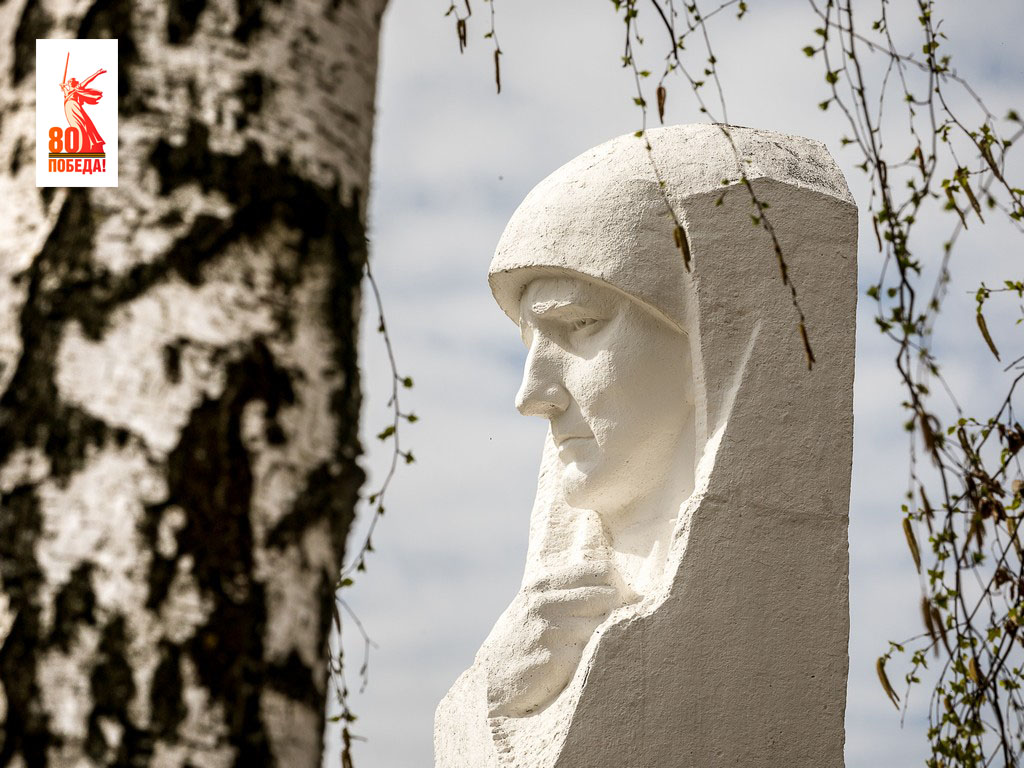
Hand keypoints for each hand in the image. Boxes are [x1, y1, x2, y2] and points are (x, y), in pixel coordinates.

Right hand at [485, 559, 626, 717]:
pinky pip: (595, 651)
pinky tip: (581, 663)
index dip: (618, 585)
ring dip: (605, 636)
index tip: (623, 600)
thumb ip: (565, 592)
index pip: (600, 570)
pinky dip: (595, 656)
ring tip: (589, 648)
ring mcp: (552, 630)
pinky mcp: (559, 659)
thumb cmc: (521, 642)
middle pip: (608, 595)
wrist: (492, 683)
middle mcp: (547, 602)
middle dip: (618, 610)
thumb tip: (615, 584)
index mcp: (543, 585)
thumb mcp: (533, 605)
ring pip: (604, 624)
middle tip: (616, 625)